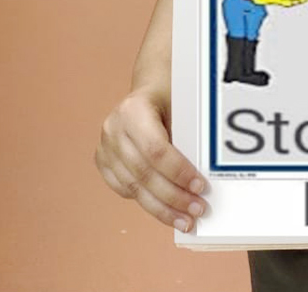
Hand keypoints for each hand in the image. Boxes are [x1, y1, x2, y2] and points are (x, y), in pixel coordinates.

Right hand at [95, 88, 207, 231]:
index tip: (200, 187)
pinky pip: (124, 189)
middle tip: (197, 210)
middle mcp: (113, 128)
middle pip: (144, 173)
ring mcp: (104, 146)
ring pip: (133, 187)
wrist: (151, 88)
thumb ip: (188, 136)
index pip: (156, 150)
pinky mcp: (102, 161)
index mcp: (133, 110)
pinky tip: (165, 211)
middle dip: (173, 197)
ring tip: (184, 220)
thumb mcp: (182, 106)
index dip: (178, 172)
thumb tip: (206, 174)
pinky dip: (146, 202)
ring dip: (161, 208)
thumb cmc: (171, 95)